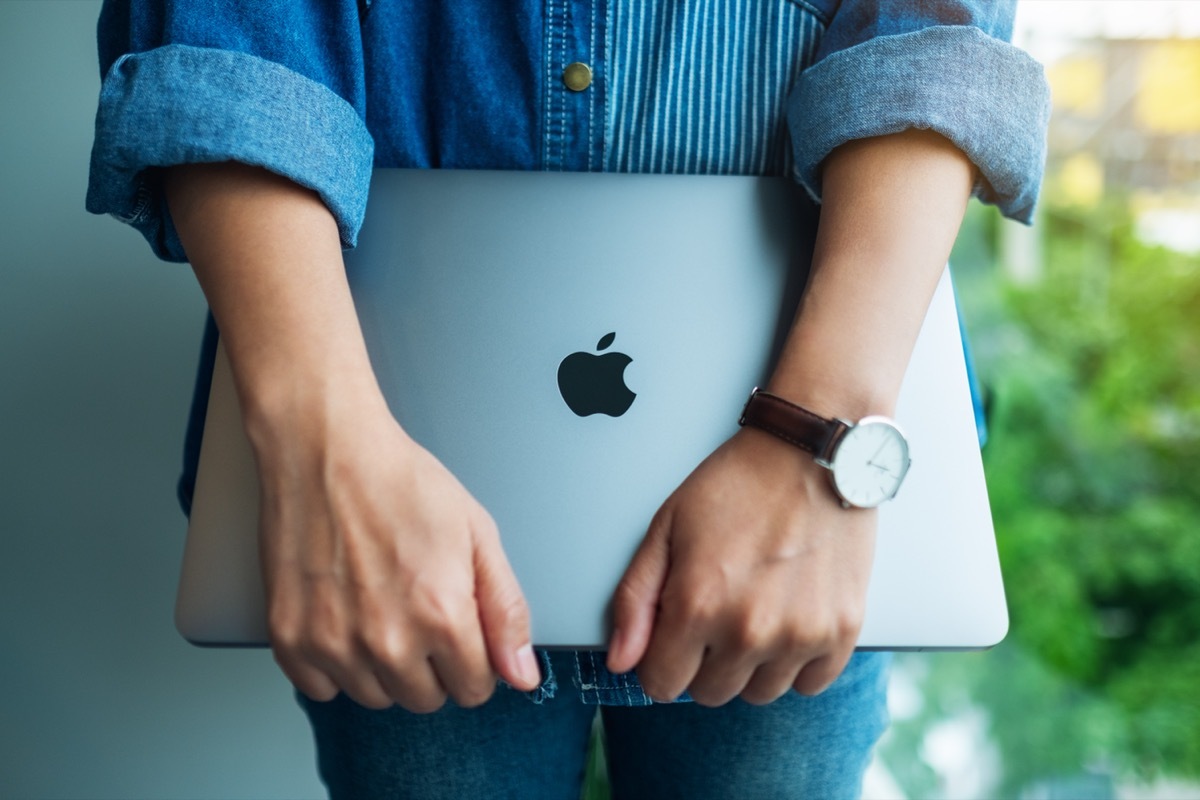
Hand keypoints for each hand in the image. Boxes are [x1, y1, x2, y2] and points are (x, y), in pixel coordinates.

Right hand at [252, 391, 540, 711]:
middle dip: (430, 665)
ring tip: (378, 607)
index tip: (459, 633)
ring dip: (382, 667)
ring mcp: (334, 644)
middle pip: (425, 699)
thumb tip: (522, 674)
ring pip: (374, 697)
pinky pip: (321, 689)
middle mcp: (387, 641)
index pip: (474, 689)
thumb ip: (506, 610)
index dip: (473, 661)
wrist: (326, 450)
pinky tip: (343, 618)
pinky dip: (333, 664)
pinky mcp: (291, 638)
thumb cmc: (399, 482)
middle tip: (416, 610)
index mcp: (442, 616)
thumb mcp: (477, 534)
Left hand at [606, 427, 875, 705]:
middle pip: (710, 692)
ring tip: (754, 610)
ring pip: (759, 693)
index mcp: (698, 606)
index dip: (660, 660)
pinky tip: (789, 619)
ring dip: (750, 665)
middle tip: (716, 611)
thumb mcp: (666, 528)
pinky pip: (810, 684)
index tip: (672, 635)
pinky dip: (797, 662)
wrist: (810, 453)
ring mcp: (800, 635)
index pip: (662, 684)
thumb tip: (621, 660)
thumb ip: (635, 599)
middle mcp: (749, 630)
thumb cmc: (736, 484)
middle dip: (703, 661)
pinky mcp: (843, 631)